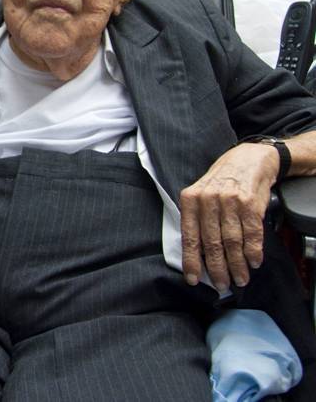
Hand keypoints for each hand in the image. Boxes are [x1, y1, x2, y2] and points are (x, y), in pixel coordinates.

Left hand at [179, 143, 277, 292]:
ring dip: (237, 264)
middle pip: (212, 243)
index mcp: (190, 200)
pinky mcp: (250, 203)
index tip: (193, 279)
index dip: (191, 261)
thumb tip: (196, 254)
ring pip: (232, 242)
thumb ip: (196, 219)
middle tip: (223, 284)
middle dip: (218, 268)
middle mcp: (208, 200)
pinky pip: (252, 233)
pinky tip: (253, 262)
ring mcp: (230, 201)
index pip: (189, 237)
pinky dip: (253, 251)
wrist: (248, 159)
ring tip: (240, 278)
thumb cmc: (221, 180)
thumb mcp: (200, 193)